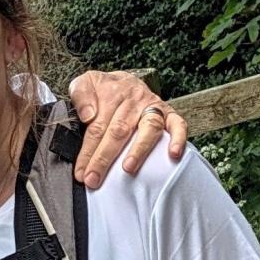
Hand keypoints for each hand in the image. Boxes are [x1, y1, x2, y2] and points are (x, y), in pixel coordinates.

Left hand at [65, 71, 187, 189]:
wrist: (124, 80)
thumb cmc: (104, 89)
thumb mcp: (85, 82)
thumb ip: (81, 95)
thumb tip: (88, 115)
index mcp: (111, 93)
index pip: (98, 126)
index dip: (88, 151)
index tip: (81, 172)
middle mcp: (133, 99)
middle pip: (119, 131)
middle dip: (105, 158)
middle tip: (94, 179)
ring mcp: (152, 106)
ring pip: (147, 128)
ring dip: (139, 150)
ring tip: (128, 169)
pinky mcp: (168, 113)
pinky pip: (178, 124)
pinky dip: (178, 138)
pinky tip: (173, 154)